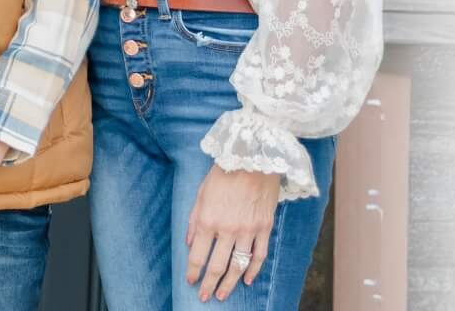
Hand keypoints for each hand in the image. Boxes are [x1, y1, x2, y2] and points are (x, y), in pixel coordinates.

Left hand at [185, 165, 282, 301]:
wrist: (254, 158)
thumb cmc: (224, 173)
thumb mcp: (201, 193)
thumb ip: (194, 220)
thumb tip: (190, 242)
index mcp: (208, 220)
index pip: (198, 255)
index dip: (193, 272)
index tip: (190, 281)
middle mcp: (227, 229)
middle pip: (217, 266)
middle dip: (209, 285)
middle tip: (204, 297)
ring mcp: (248, 230)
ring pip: (238, 266)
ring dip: (229, 284)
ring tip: (223, 295)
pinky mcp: (264, 227)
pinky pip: (259, 255)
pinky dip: (253, 270)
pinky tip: (246, 280)